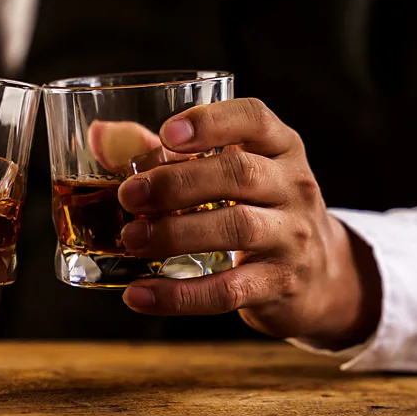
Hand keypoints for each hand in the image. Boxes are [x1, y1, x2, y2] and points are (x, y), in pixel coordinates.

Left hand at [116, 98, 380, 348]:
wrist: (317, 275)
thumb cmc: (254, 208)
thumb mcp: (227, 172)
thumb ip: (165, 153)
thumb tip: (99, 135)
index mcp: (278, 146)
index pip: (254, 119)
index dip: (211, 122)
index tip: (166, 133)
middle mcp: (293, 186)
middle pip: (239, 175)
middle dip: (177, 183)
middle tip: (128, 196)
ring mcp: (291, 237)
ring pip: (236, 229)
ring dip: (176, 234)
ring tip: (130, 239)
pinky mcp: (279, 285)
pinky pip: (227, 291)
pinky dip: (178, 296)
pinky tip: (138, 294)